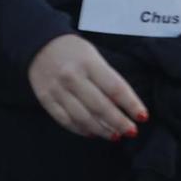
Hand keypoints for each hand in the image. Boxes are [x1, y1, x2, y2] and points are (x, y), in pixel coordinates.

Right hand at [28, 34, 147, 139]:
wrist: (37, 44)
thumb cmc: (73, 51)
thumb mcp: (93, 57)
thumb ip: (107, 79)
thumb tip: (124, 107)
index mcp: (88, 63)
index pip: (115, 89)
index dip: (131, 105)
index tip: (142, 117)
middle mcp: (71, 77)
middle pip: (100, 107)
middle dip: (119, 123)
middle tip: (131, 131)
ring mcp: (56, 89)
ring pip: (83, 117)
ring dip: (102, 130)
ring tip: (114, 135)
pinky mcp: (45, 98)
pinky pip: (65, 120)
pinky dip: (80, 129)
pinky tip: (92, 132)